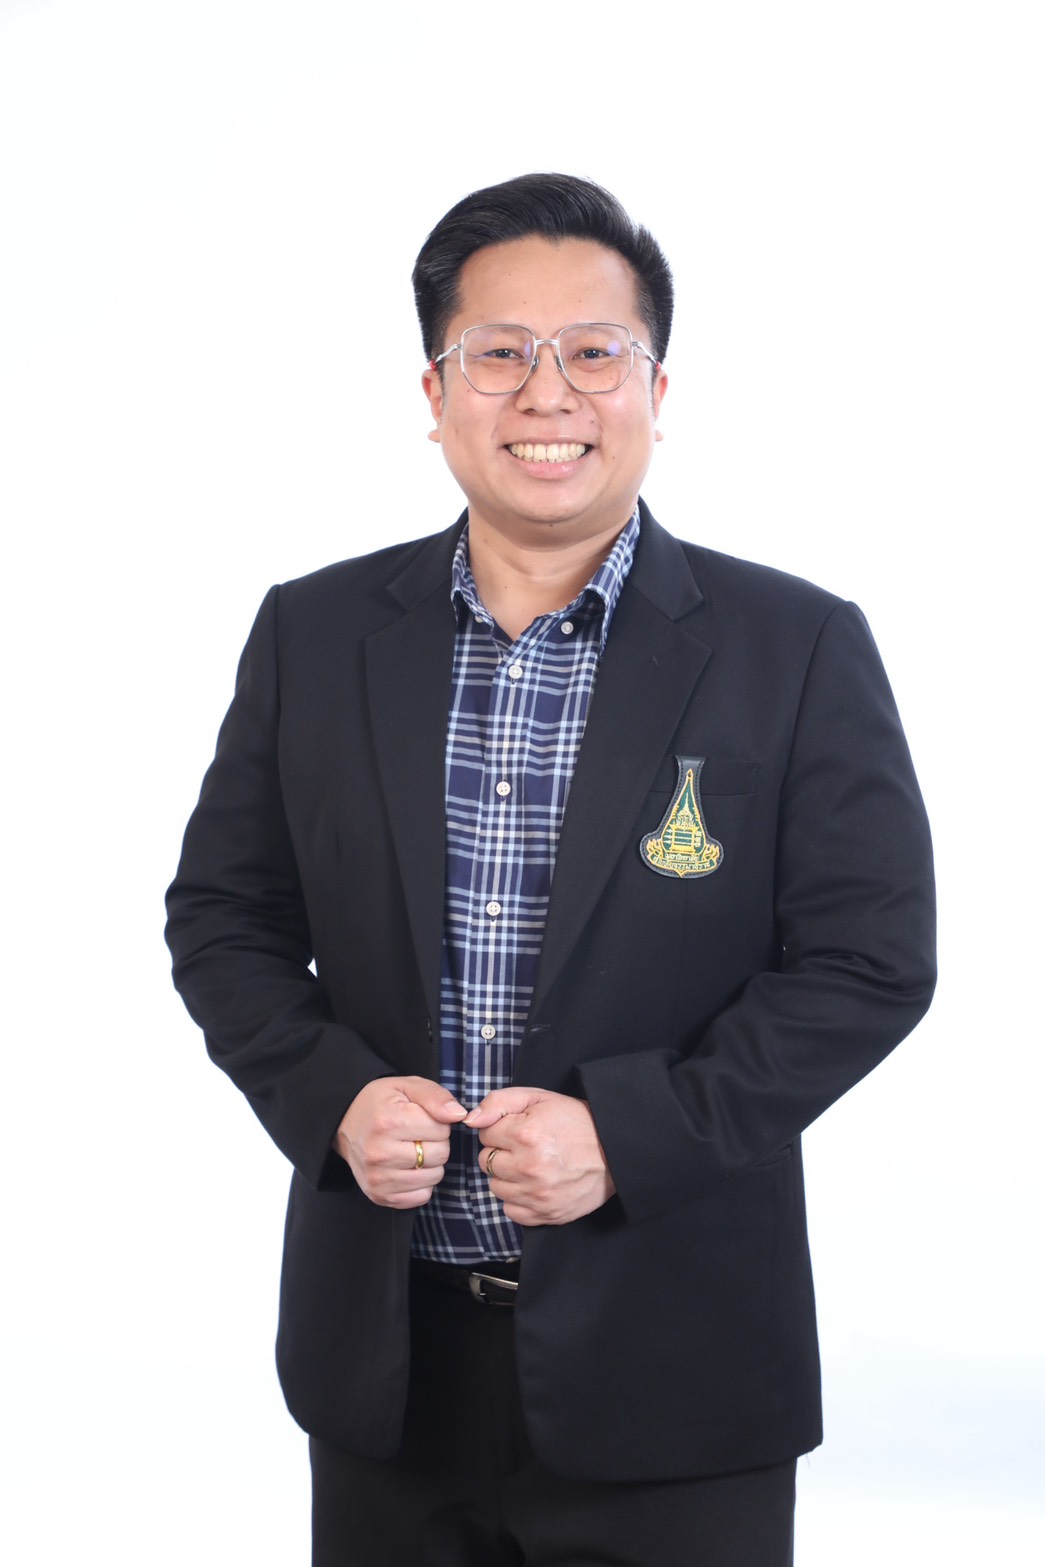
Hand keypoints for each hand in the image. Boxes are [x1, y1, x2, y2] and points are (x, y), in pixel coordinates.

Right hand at [334, 1076, 466, 1208]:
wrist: (345, 1122)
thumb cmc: (381, 1102)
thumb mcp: (408, 1086)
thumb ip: (436, 1096)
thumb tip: (459, 1115)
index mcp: (388, 1121)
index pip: (442, 1129)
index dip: (439, 1122)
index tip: (423, 1118)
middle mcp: (380, 1153)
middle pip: (440, 1155)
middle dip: (437, 1142)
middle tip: (418, 1134)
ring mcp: (378, 1178)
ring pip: (434, 1177)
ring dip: (431, 1164)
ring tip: (413, 1149)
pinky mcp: (379, 1195)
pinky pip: (421, 1196)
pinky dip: (422, 1183)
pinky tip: (409, 1168)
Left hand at [464, 1087, 615, 1225]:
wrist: (614, 1150)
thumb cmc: (575, 1120)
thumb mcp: (538, 1098)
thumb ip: (498, 1102)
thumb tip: (470, 1120)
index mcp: (525, 1134)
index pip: (484, 1134)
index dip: (499, 1128)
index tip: (517, 1128)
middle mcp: (529, 1167)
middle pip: (486, 1162)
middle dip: (501, 1152)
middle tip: (524, 1147)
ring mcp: (538, 1194)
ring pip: (496, 1187)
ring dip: (508, 1177)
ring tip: (530, 1165)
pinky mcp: (546, 1214)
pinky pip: (511, 1211)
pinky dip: (518, 1199)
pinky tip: (534, 1185)